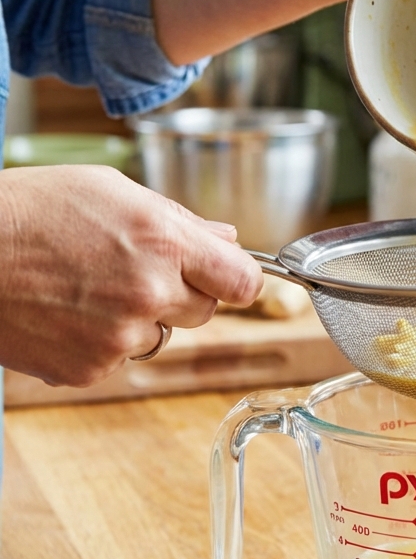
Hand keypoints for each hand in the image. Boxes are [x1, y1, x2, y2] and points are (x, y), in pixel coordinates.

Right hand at [0, 165, 262, 386]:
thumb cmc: (29, 210)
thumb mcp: (111, 189)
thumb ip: (178, 220)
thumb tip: (226, 239)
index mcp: (163, 241)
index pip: (243, 280)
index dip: (238, 277)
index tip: (228, 276)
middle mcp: (149, 292)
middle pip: (204, 310)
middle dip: (180, 291)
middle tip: (131, 267)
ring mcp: (119, 337)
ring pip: (160, 335)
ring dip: (139, 317)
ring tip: (87, 285)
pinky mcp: (88, 368)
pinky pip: (118, 358)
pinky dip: (100, 340)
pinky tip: (66, 310)